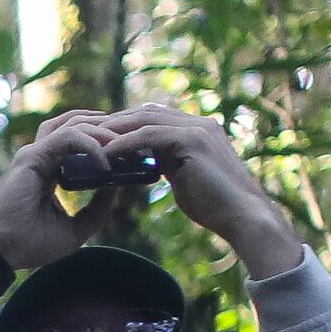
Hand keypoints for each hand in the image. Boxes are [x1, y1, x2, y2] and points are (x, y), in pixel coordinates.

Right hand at [0, 109, 136, 275]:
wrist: (0, 251)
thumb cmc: (30, 244)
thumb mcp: (76, 229)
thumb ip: (97, 209)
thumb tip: (118, 187)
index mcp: (51, 170)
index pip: (81, 141)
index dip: (107, 140)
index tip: (134, 151)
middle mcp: (43, 156)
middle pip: (81, 124)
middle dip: (111, 129)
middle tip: (138, 141)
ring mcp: (36, 152)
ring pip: (76, 124)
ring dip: (104, 131)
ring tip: (126, 145)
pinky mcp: (33, 156)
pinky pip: (68, 138)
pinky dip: (90, 145)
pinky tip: (105, 164)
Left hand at [98, 105, 307, 277]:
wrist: (243, 218)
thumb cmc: (216, 207)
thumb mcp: (185, 180)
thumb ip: (167, 165)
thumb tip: (147, 165)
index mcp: (197, 130)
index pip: (154, 118)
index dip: (126, 125)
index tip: (100, 137)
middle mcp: (198, 123)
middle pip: (146, 113)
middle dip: (115, 122)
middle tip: (87, 134)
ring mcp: (198, 128)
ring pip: (145, 120)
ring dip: (116, 129)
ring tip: (89, 141)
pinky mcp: (193, 140)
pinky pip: (150, 135)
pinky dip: (126, 143)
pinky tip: (107, 153)